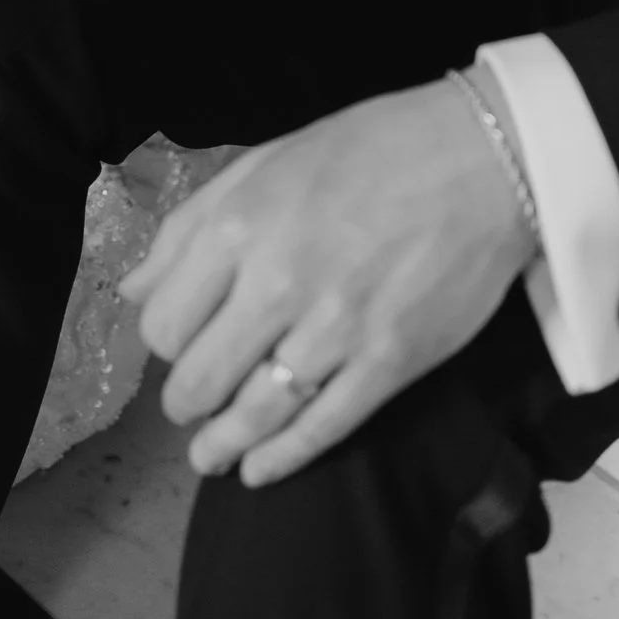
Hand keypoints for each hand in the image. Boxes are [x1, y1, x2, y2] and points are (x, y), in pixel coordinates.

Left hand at [126, 78, 535, 488]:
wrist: (484, 156)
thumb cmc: (372, 148)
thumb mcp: (267, 161)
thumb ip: (191, 226)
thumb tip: (134, 291)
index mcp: (241, 225)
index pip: (164, 323)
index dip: (165, 342)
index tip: (182, 343)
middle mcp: (279, 280)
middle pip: (198, 379)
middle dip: (186, 401)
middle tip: (192, 403)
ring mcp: (335, 327)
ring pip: (252, 414)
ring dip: (220, 444)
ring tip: (210, 454)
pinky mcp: (389, 361)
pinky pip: (321, 427)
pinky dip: (281, 459)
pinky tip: (259, 469)